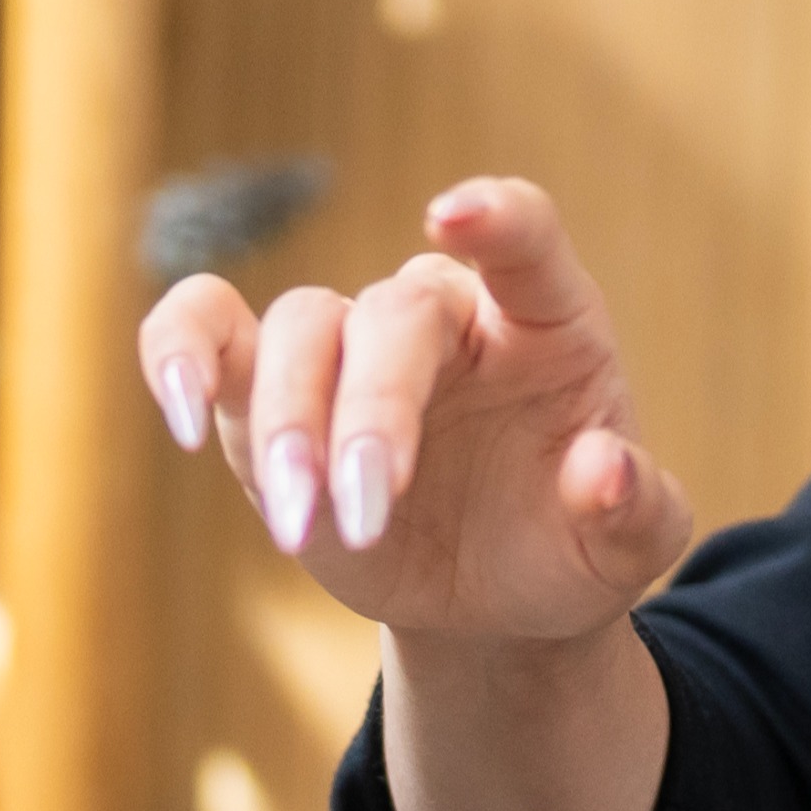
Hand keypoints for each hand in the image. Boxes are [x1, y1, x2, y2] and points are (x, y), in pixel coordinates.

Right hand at [141, 176, 696, 641]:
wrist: (493, 594)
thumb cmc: (568, 543)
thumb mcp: (629, 547)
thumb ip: (635, 510)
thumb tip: (605, 467)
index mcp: (544, 320)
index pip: (524, 235)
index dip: (496, 216)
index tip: (454, 219)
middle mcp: (442, 314)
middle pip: (391, 313)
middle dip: (372, 412)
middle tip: (366, 512)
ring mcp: (349, 346)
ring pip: (298, 324)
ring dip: (289, 422)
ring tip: (303, 527)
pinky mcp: (266, 396)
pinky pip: (203, 330)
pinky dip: (176, 352)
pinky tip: (179, 419)